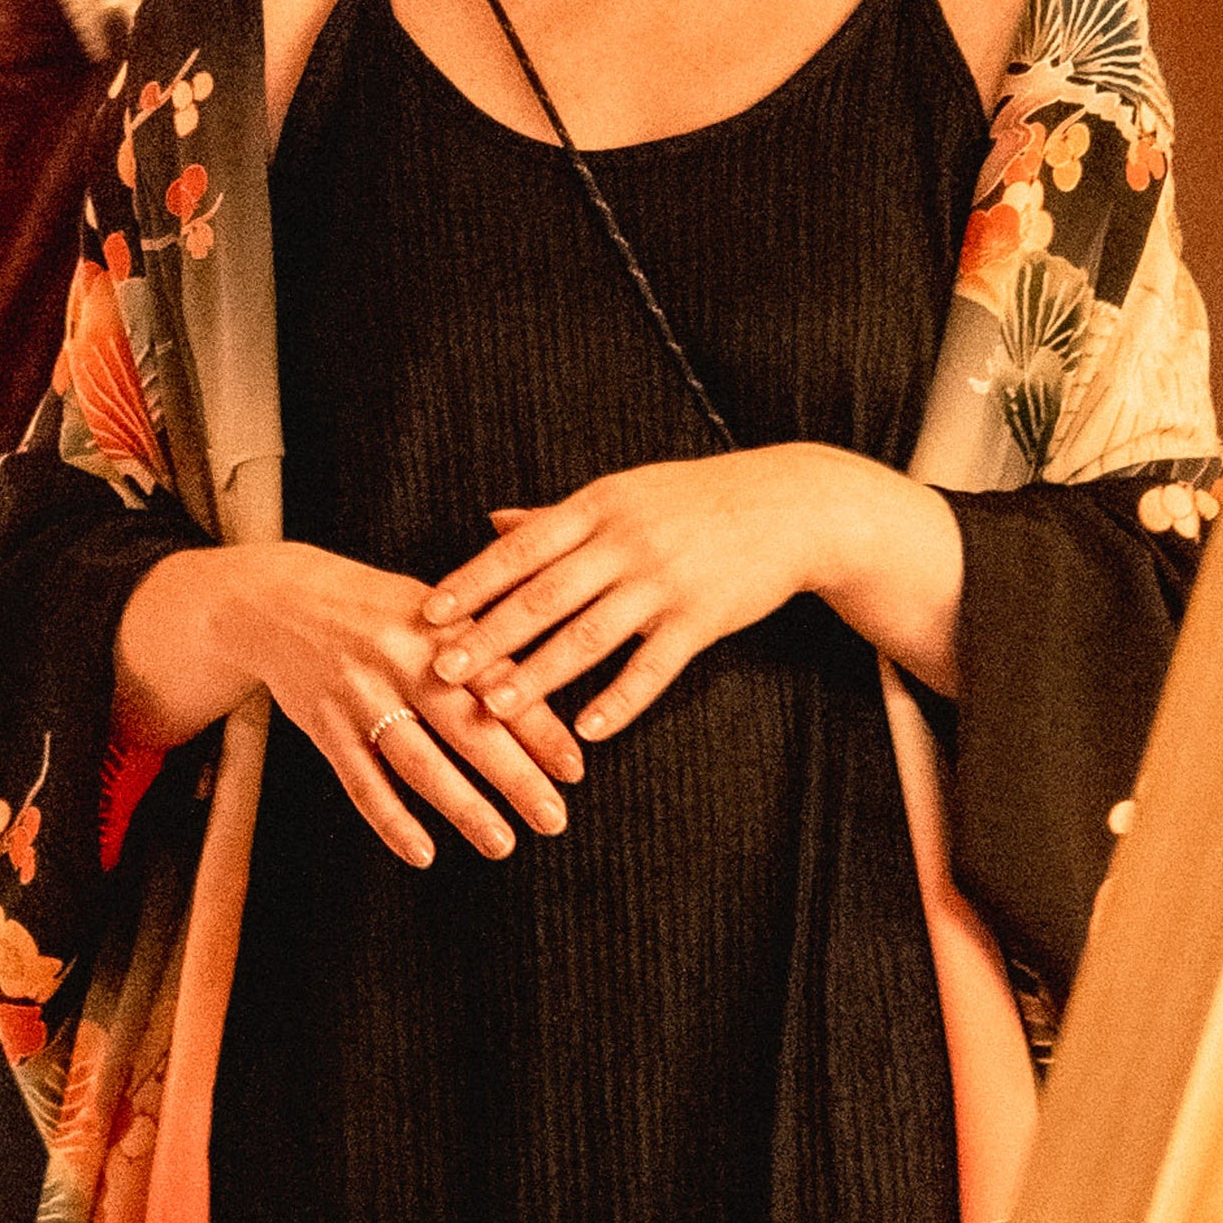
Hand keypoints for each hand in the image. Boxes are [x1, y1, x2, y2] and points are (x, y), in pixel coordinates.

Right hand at [188, 538, 587, 872]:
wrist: (277, 601)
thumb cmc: (374, 609)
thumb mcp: (431, 608)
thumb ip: (484, 643)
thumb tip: (549, 690)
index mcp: (438, 629)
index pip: (499, 683)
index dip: (540, 728)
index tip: (574, 769)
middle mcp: (401, 661)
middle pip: (466, 727)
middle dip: (514, 777)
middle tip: (554, 818)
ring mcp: (359, 695)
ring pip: (416, 761)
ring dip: (462, 806)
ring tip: (502, 843)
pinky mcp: (324, 725)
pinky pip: (361, 781)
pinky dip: (391, 820)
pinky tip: (422, 852)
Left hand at [417, 448, 841, 743]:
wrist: (793, 504)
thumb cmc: (695, 500)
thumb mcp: (623, 493)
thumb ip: (556, 516)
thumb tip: (491, 522)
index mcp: (599, 507)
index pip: (521, 549)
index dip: (472, 582)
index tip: (428, 613)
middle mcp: (627, 542)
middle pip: (544, 596)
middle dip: (488, 636)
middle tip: (441, 670)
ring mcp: (666, 582)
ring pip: (590, 636)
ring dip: (539, 675)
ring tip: (496, 707)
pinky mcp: (704, 619)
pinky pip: (654, 667)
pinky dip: (618, 701)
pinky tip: (585, 730)